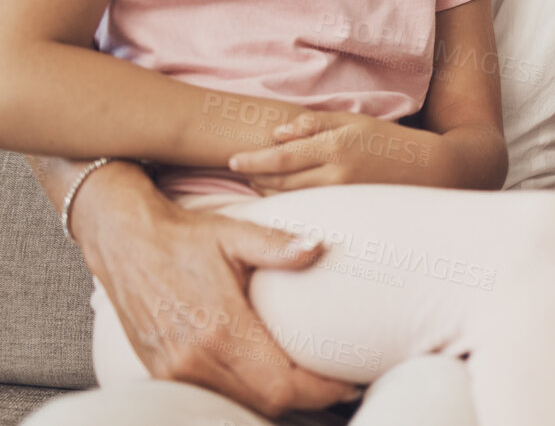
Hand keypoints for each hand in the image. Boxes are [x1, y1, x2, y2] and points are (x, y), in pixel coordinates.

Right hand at [71, 164, 358, 415]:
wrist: (123, 240)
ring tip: (310, 384)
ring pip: (238, 404)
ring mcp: (173, 371)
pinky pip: (212, 397)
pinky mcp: (160, 372)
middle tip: (339, 385)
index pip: (281, 385)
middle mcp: (193, 360)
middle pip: (264, 403)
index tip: (348, 383)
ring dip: (275, 400)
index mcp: (219, 330)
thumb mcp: (234, 233)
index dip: (319, 391)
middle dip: (306, 399)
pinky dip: (243, 396)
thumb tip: (319, 248)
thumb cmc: (183, 236)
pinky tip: (265, 379)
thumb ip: (278, 246)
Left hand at [229, 111, 445, 190]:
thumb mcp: (355, 122)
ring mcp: (341, 197)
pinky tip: (280, 196)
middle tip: (239, 168)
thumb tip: (278, 133)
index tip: (233, 159)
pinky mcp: (345, 212)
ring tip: (255, 180)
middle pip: (279, 182)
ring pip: (289, 199)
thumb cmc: (390, 141)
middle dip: (254, 176)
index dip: (252, 160)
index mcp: (336, 147)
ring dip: (267, 191)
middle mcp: (335, 175)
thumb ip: (315, 124)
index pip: (281, 158)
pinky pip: (306, 209)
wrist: (430, 170)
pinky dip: (287, 203)